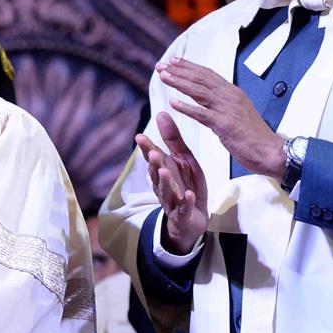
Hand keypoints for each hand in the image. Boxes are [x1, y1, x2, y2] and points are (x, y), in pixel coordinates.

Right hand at [136, 112, 208, 254]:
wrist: (192, 220)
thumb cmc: (185, 185)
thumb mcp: (183, 160)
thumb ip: (173, 139)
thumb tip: (161, 113)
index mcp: (164, 170)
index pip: (153, 158)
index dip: (147, 149)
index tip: (140, 137)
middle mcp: (164, 185)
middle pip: (157, 174)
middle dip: (154, 164)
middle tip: (153, 153)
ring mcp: (172, 201)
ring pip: (167, 191)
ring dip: (165, 182)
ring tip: (165, 172)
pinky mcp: (183, 214)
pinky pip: (184, 208)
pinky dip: (186, 203)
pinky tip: (188, 196)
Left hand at [157, 58, 286, 177]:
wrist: (271, 151)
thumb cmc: (253, 135)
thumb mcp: (237, 112)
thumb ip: (223, 103)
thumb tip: (208, 97)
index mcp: (233, 92)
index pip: (207, 74)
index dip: (189, 67)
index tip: (172, 61)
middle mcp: (230, 96)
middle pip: (200, 79)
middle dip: (179, 71)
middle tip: (161, 65)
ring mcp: (228, 109)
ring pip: (199, 91)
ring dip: (179, 82)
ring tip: (163, 76)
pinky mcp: (225, 124)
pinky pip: (202, 114)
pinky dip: (187, 107)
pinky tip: (172, 103)